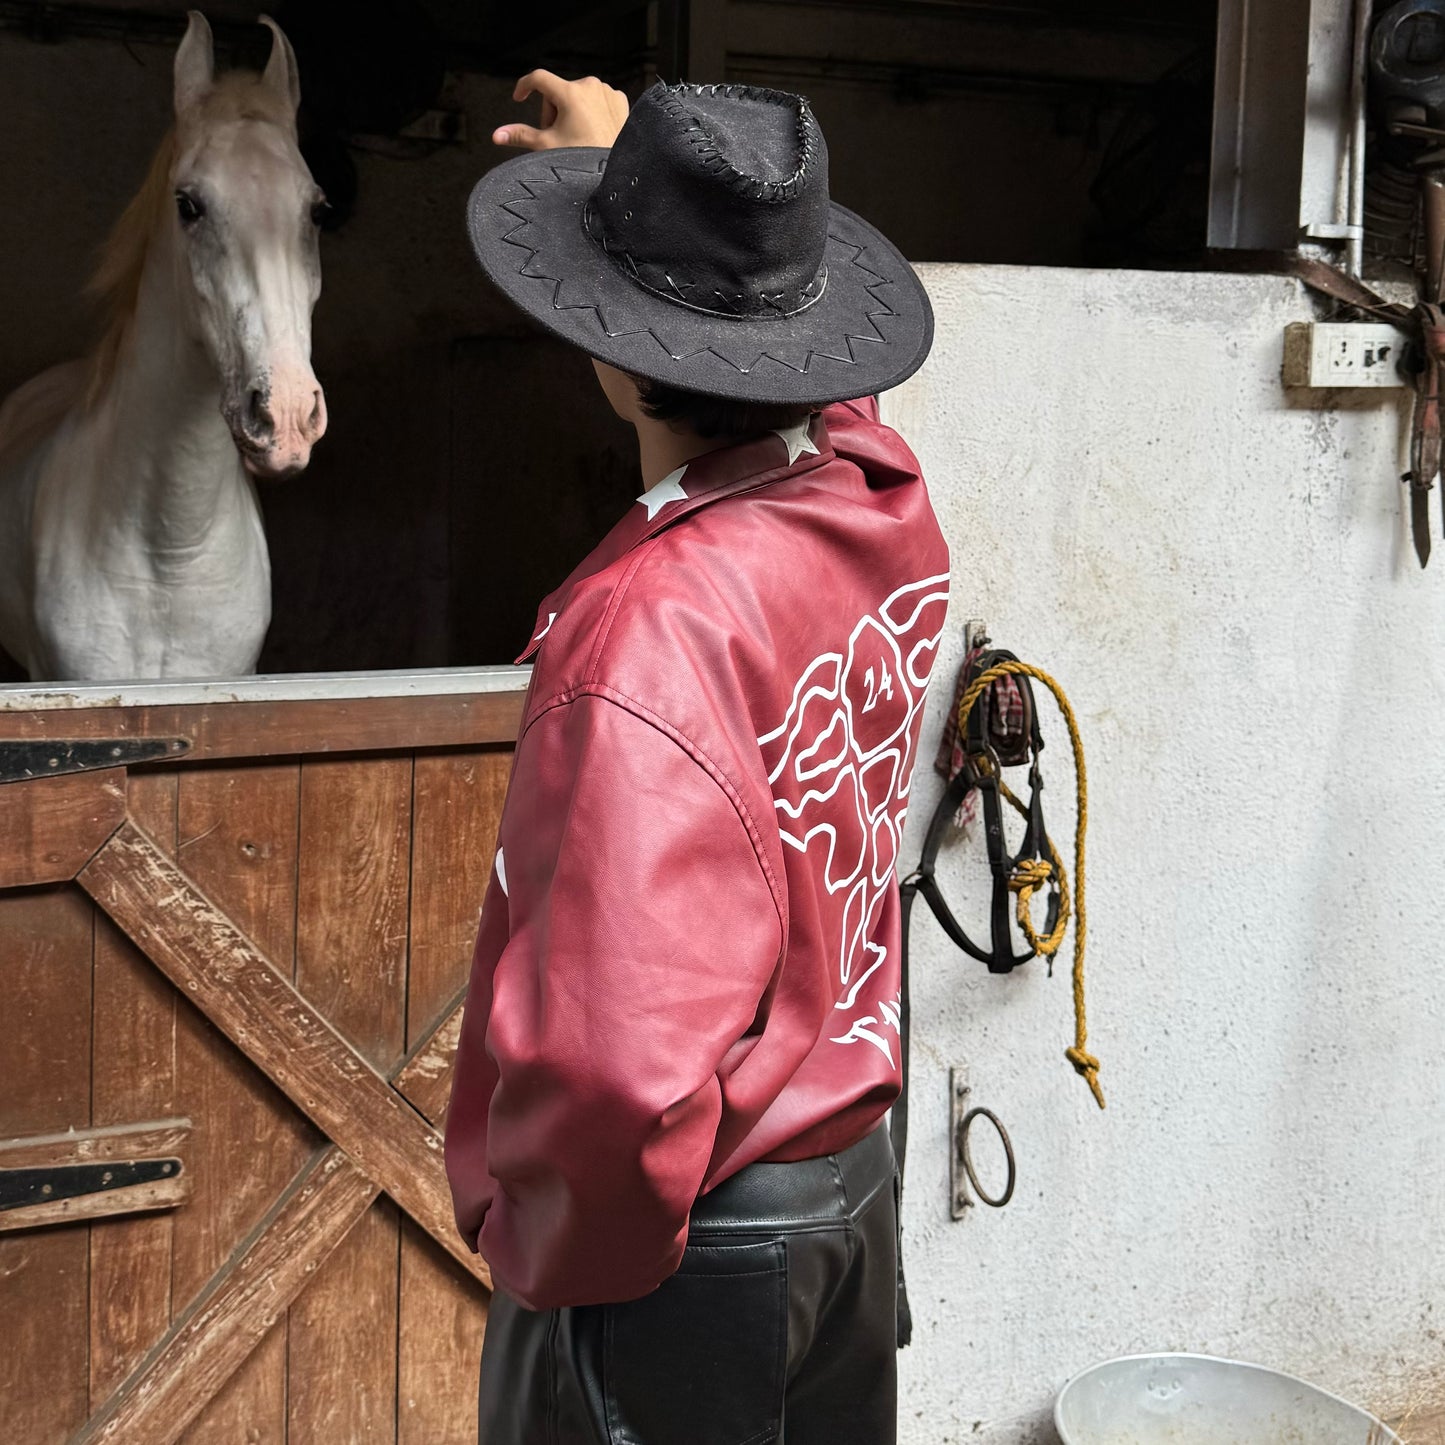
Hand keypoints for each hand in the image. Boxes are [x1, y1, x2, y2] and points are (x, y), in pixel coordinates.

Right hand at [492, 71, 628, 150]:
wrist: (615, 175)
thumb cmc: (582, 161)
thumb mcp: (547, 146)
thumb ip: (520, 136)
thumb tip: (497, 135)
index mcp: (570, 93)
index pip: (538, 78)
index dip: (524, 86)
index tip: (519, 98)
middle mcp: (590, 86)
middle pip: (558, 91)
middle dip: (554, 112)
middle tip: (558, 136)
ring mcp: (607, 92)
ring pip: (578, 96)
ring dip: (573, 112)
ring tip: (578, 137)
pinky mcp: (620, 100)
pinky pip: (598, 100)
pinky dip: (592, 112)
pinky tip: (595, 131)